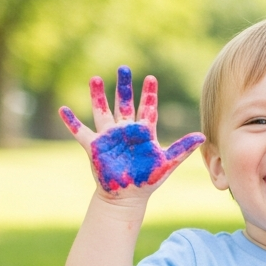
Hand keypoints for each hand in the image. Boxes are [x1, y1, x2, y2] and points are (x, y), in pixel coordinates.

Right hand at [60, 66, 203, 199]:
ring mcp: (108, 137)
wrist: (127, 197)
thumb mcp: (167, 163)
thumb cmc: (148, 180)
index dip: (149, 93)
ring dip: (98, 95)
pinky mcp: (94, 147)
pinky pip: (80, 131)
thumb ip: (183, 148)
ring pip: (102, 111)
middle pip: (124, 103)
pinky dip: (71, 121)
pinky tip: (64, 109)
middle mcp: (125, 130)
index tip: (151, 77)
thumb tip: (202, 136)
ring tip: (96, 78)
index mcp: (143, 132)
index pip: (147, 108)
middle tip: (124, 67)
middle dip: (124, 86)